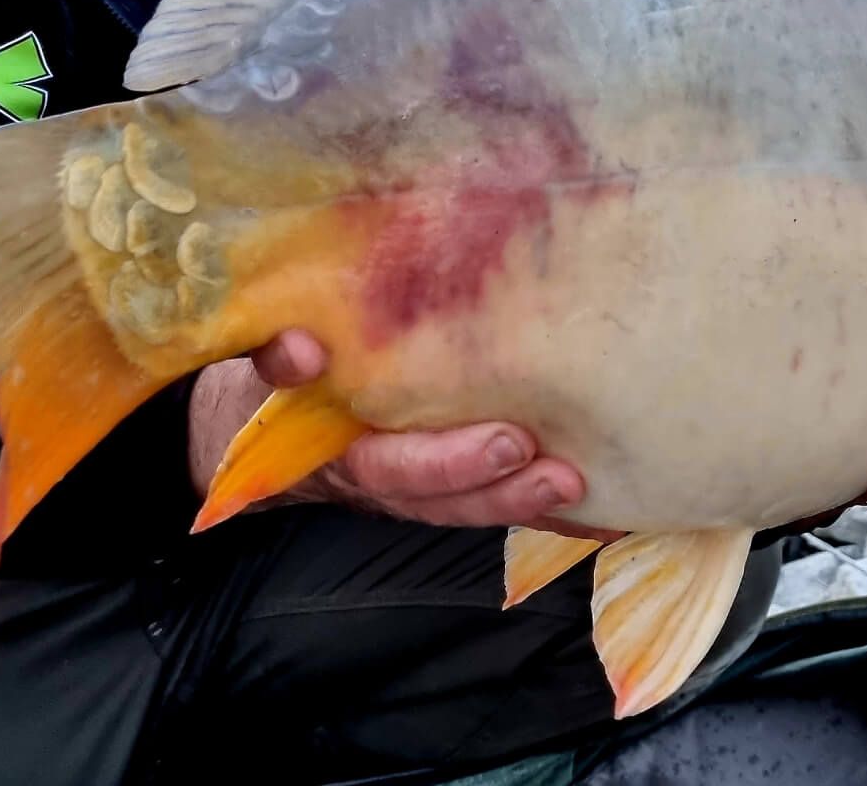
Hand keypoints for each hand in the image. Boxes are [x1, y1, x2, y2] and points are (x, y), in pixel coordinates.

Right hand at [188, 329, 610, 537]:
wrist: (259, 425)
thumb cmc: (276, 382)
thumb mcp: (260, 365)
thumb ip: (272, 357)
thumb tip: (299, 349)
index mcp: (338, 450)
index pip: (392, 465)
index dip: (446, 460)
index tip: (505, 440)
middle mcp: (384, 479)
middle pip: (442, 496)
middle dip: (496, 484)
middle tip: (548, 461)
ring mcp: (418, 487)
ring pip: (474, 507)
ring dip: (526, 503)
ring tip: (580, 485)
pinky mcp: (452, 483)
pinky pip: (499, 503)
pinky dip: (552, 517)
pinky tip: (606, 515)